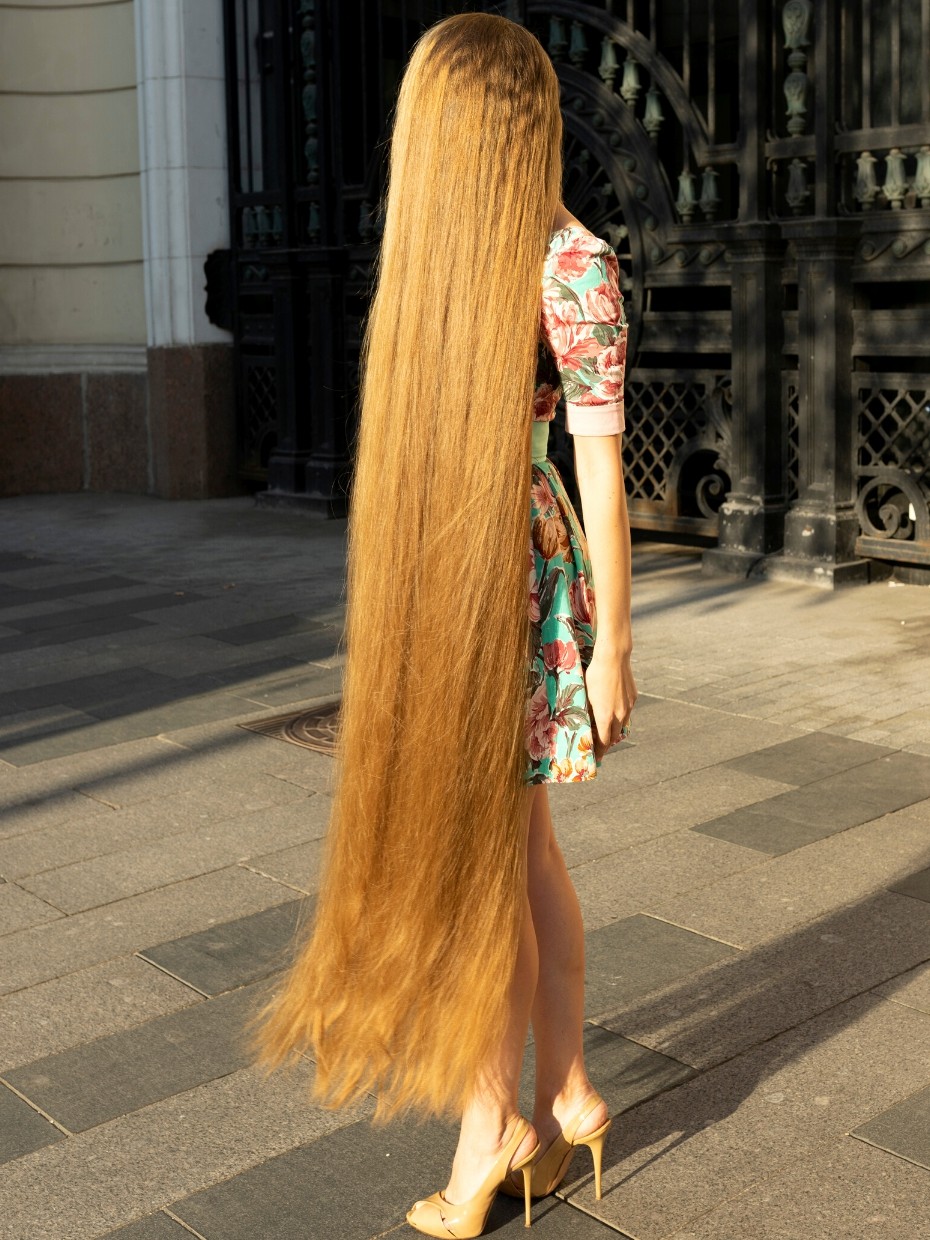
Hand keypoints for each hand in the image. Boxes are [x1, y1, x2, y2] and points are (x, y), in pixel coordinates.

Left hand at [583, 645, 636, 762]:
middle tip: (599, 745)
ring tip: (606, 731)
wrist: (613, 658)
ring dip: (614, 730)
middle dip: (606, 743)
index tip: (596, 758)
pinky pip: (626, 713)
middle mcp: (619, 715)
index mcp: (605, 717)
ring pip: (622, 725)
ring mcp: (628, 707)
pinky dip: (620, 717)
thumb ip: (587, 711)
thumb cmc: (594, 675)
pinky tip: (614, 712)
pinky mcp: (633, 698)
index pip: (603, 742)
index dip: (599, 752)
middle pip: (613, 736)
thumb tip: (584, 721)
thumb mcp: (586, 695)